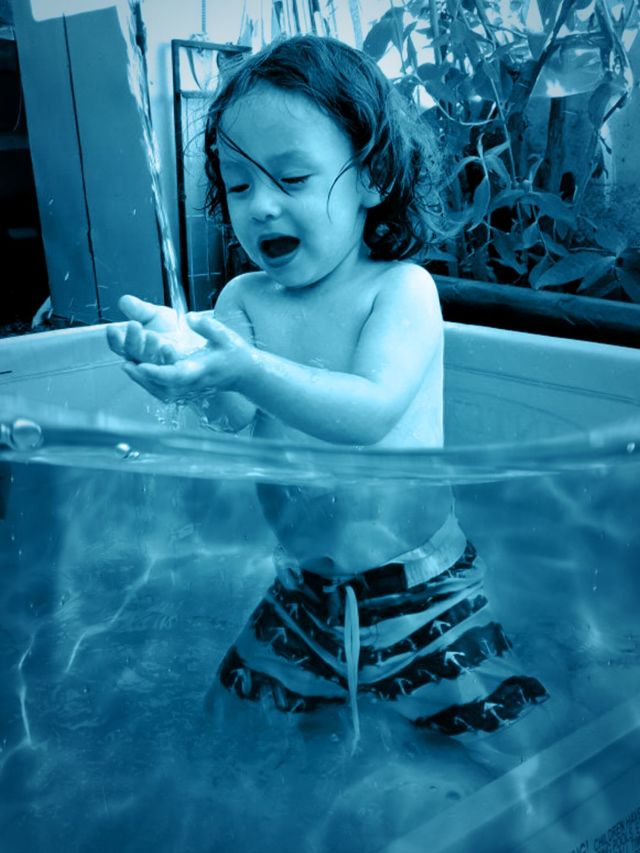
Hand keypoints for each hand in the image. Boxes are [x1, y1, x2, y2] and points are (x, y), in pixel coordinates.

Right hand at [106, 295, 205, 365]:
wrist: (189, 334)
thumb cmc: (167, 326)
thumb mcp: (152, 313)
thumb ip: (138, 309)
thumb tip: (124, 301)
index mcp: (132, 345)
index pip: (118, 345)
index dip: (114, 338)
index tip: (113, 328)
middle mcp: (142, 358)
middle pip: (132, 352)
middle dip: (132, 339)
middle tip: (134, 324)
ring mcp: (158, 365)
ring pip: (149, 360)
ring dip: (148, 348)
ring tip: (152, 335)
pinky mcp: (174, 368)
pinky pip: (169, 366)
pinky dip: (167, 357)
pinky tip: (168, 347)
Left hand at [117, 312, 255, 403]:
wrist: (243, 373)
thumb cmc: (234, 353)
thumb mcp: (225, 335)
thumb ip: (207, 327)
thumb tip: (189, 318)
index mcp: (202, 370)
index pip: (177, 375)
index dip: (158, 372)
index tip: (142, 365)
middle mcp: (193, 383)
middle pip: (164, 386)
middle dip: (143, 377)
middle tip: (126, 364)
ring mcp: (189, 389)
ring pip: (161, 391)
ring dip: (142, 380)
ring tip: (126, 366)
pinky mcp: (186, 390)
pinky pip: (164, 391)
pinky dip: (149, 383)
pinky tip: (137, 371)